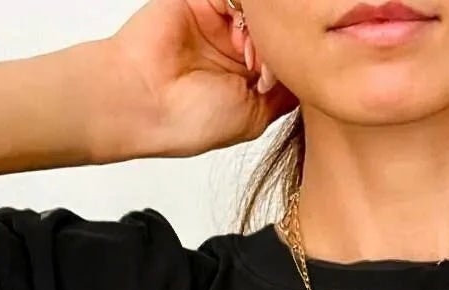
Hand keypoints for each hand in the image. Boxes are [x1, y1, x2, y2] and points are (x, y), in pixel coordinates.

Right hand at [95, 0, 295, 161]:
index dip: (290, 67)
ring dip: (260, 33)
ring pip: (259, 15)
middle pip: (274, 34)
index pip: (282, 59)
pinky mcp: (202, 0)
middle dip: (276, 49)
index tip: (279, 85)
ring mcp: (217, 22)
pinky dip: (247, 12)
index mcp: (243, 79)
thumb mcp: (253, 116)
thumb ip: (282, 94)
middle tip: (262, 72)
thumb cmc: (191, 119)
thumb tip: (304, 77)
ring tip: (247, 57)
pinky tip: (238, 36)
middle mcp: (232, 49)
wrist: (145, 99)